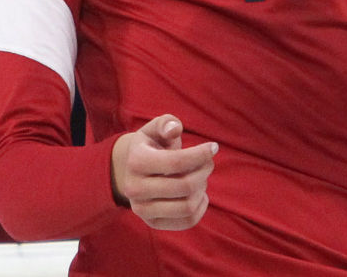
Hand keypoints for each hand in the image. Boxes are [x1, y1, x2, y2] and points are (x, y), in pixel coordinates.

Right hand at [110, 115, 216, 230]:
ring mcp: (142, 210)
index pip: (177, 162)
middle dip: (204, 170)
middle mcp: (135, 189)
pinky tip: (199, 192)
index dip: (201, 154)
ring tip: (201, 176)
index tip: (214, 147)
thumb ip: (166, 123)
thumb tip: (175, 129)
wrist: (132, 170)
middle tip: (208, 162)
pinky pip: (187, 221)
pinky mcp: (153, 223)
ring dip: (202, 188)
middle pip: (185, 185)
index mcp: (136, 162)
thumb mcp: (156, 128)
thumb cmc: (152, 144)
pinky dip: (201, 206)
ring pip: (187, 206)